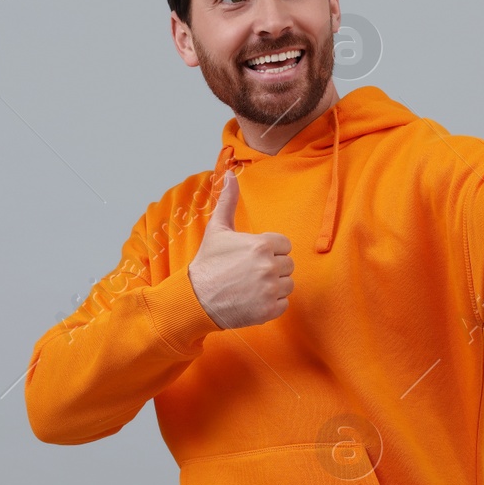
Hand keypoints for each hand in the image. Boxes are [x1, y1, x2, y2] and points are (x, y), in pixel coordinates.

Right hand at [188, 169, 292, 328]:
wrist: (195, 299)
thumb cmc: (208, 262)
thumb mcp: (217, 229)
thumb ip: (228, 200)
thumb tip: (229, 174)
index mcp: (261, 245)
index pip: (284, 245)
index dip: (269, 250)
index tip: (251, 257)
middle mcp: (268, 266)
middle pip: (288, 265)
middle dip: (272, 268)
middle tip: (248, 273)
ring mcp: (269, 290)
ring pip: (287, 284)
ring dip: (273, 286)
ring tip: (250, 286)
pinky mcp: (269, 310)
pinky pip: (283, 304)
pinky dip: (270, 304)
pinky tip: (252, 300)